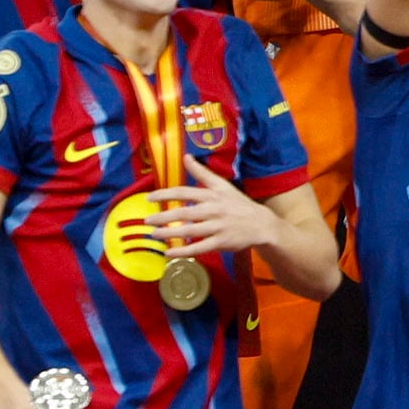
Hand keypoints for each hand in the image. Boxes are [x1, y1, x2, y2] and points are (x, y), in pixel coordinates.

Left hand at [140, 168, 278, 256]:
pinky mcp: (222, 242)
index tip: (149, 198)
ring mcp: (218, 227)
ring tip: (154, 234)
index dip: (165, 195)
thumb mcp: (222, 185)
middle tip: (147, 220)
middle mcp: (214, 210)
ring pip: (190, 230)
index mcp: (212, 195)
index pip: (184, 192)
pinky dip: (183, 250)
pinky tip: (169, 252)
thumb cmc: (238, 204)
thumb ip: (202, 172)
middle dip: (163, 217)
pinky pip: (199, 247)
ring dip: (170, 233)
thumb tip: (186, 156)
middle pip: (184, 212)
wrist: (262, 224)